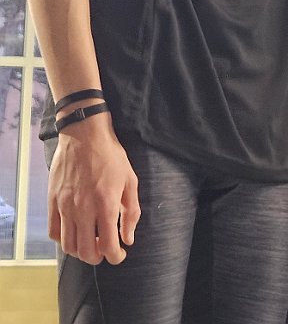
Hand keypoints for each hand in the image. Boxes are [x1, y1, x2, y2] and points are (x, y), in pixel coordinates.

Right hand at [48, 114, 140, 265]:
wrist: (84, 134)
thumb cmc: (110, 155)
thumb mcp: (130, 180)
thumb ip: (131, 212)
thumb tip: (128, 239)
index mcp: (105, 204)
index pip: (108, 247)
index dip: (116, 257)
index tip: (119, 253)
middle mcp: (83, 209)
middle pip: (86, 253)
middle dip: (98, 257)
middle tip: (104, 249)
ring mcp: (65, 206)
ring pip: (68, 246)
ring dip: (80, 251)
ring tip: (90, 240)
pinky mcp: (53, 200)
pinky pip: (53, 232)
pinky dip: (63, 239)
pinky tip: (74, 230)